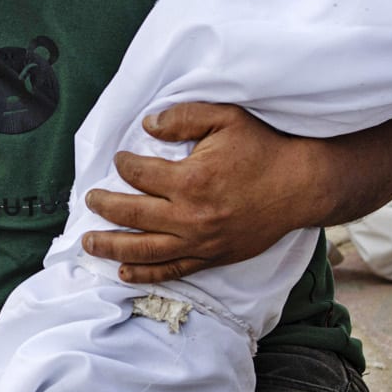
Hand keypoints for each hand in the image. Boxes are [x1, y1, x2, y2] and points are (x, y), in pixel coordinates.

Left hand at [81, 102, 331, 283]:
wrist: (302, 185)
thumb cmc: (264, 149)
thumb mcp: (226, 118)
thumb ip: (183, 118)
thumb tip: (147, 125)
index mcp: (190, 180)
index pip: (139, 174)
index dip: (123, 164)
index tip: (120, 159)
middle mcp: (190, 216)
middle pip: (131, 214)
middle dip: (104, 206)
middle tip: (89, 201)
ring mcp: (200, 242)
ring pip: (144, 250)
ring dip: (111, 247)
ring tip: (89, 243)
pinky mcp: (211, 258)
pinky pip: (171, 271)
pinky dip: (144, 273)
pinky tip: (123, 272)